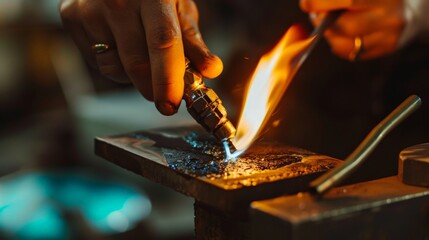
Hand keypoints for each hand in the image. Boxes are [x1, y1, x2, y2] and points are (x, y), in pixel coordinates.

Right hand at [60, 0, 222, 114]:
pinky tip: (119, 43)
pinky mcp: (71, 17)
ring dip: (133, 76)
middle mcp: (117, 0)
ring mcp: (90, 9)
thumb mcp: (178, 9)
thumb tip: (211, 70)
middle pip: (136, 63)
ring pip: (115, 69)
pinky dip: (114, 64)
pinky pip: (98, 62)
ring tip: (140, 51)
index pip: (163, 43)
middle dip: (153, 89)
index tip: (172, 104)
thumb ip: (193, 42)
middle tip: (165, 97)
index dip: (168, 79)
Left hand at [300, 0, 404, 59]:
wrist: (410, 8)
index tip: (306, 4)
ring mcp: (390, 35)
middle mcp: (390, 16)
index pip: (347, 0)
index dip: (320, 3)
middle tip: (315, 15)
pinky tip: (341, 34)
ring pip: (345, 43)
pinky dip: (338, 44)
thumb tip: (309, 4)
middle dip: (322, 22)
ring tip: (328, 24)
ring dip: (328, 35)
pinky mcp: (387, 48)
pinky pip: (351, 53)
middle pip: (344, 26)